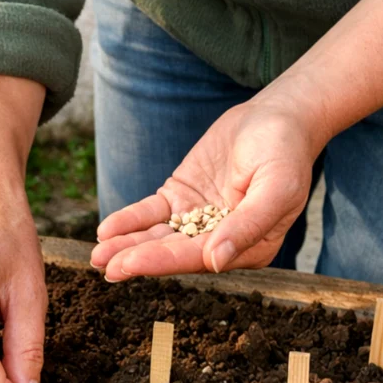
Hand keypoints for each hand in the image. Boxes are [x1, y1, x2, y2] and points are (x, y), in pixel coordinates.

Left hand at [92, 100, 321, 279]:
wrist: (276, 116)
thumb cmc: (285, 152)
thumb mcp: (276, 187)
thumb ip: (249, 225)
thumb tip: (217, 261)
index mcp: (249, 248)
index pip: (199, 258)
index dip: (163, 261)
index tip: (130, 265)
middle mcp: (220, 241)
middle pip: (172, 252)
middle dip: (137, 258)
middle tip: (105, 266)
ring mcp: (197, 220)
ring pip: (157, 236)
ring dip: (127, 245)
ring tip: (97, 255)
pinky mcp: (180, 199)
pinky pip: (151, 214)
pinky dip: (129, 221)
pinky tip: (107, 229)